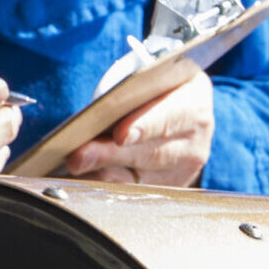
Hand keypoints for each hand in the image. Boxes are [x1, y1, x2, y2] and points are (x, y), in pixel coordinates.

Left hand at [64, 69, 213, 186]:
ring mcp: (186, 167)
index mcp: (193, 100)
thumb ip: (129, 89)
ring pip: (141, 178)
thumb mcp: (150, 77)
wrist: (181, 106)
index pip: (170, 115)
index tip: (120, 136)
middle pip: (150, 153)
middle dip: (110, 156)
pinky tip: (81, 179)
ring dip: (102, 175)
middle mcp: (195, 138)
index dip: (144, 126)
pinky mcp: (171, 186)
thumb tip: (94, 112)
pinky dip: (105, 186)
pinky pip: (135, 191)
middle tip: (77, 157)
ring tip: (73, 170)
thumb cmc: (156, 87)